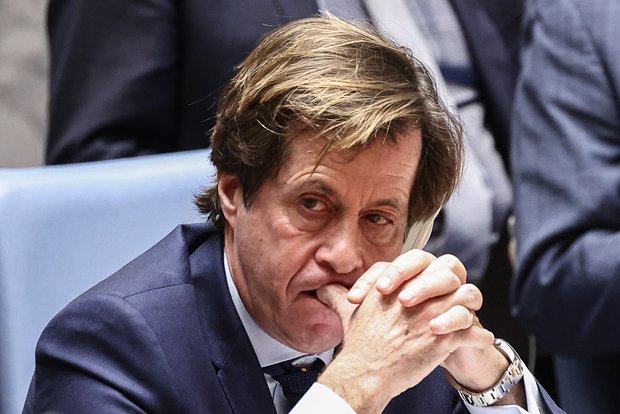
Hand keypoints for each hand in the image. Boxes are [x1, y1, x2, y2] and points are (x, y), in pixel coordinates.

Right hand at [316, 252, 493, 412]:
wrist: (366, 371)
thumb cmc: (359, 343)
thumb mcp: (347, 312)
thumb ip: (338, 296)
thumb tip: (324, 290)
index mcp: (399, 284)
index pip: (424, 262)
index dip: (430, 272)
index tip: (433, 283)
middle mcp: (419, 294)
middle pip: (452, 274)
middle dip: (457, 283)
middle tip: (458, 296)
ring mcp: (434, 315)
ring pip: (469, 297)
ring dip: (473, 307)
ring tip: (473, 316)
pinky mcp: (444, 339)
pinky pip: (475, 332)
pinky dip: (481, 337)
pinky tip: (479, 340)